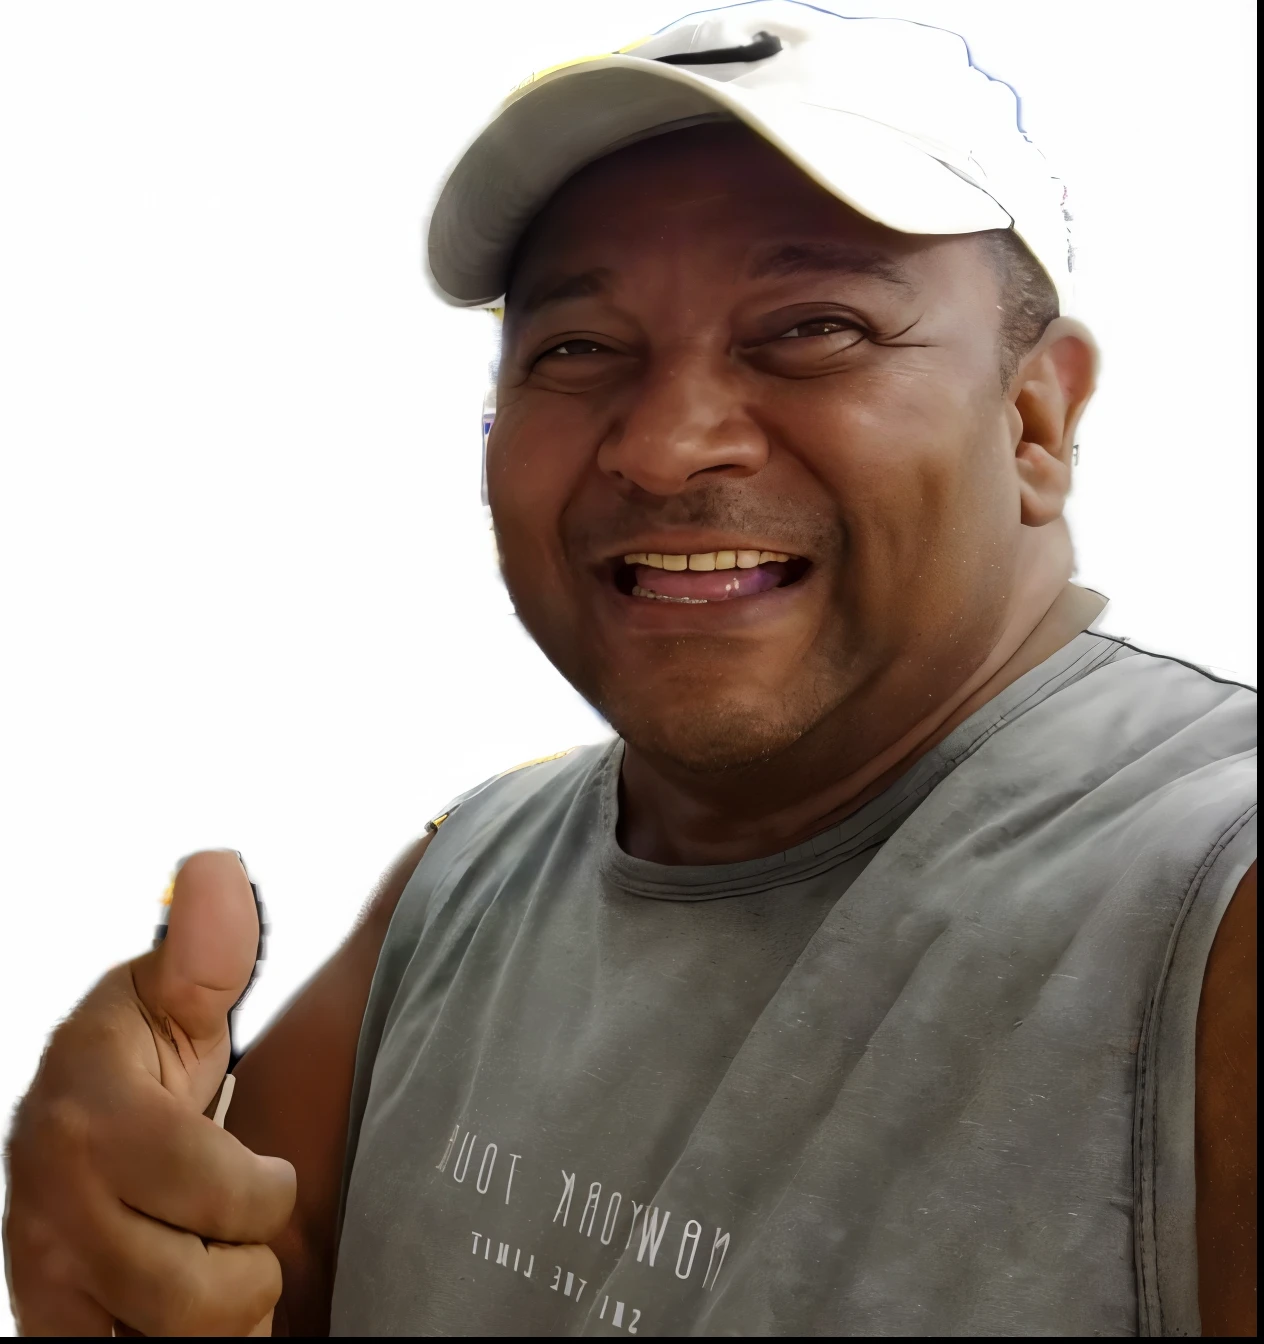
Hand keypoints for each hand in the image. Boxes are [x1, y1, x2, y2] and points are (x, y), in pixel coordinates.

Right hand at [4, 851, 295, 1335]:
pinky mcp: (42, 1325)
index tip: (263, 1171)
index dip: (262, 1193)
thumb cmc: (140, 1060)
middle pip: (198, 1296)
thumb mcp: (174, 995)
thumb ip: (206, 948)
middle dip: (246, 1269)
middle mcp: (53, 1204)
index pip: (216, 1192)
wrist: (66, 1126)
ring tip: (212, 1269)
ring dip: (215, 1321)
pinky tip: (175, 1310)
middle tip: (239, 1232)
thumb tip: (217, 867)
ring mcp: (41, 1275)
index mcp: (93, 1113)